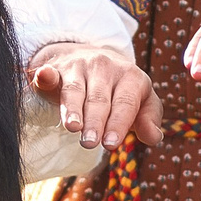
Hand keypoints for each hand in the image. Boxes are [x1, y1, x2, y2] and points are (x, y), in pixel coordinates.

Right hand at [29, 42, 163, 150]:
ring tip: (73, 127)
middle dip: (95, 121)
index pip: (125, 102)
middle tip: (91, 143)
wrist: (91, 57)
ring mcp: (79, 66)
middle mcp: (105, 67)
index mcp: (131, 76)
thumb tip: (155, 137)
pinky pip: (50, 73)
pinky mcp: (56, 68)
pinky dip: (46, 76)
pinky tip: (45, 77)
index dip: (118, 123)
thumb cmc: (120, 89)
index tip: (111, 143)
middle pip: (99, 98)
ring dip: (73, 109)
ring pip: (75, 90)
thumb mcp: (141, 100)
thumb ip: (149, 119)